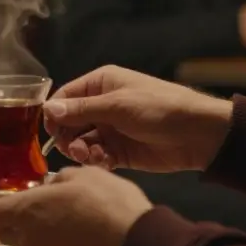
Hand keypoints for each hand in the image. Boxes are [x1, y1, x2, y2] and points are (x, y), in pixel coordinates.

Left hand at [0, 167, 152, 245]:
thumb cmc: (109, 202)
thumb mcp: (85, 174)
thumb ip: (60, 179)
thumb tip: (54, 187)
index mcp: (26, 211)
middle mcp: (28, 240)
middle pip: (7, 231)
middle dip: (13, 220)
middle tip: (34, 209)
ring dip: (40, 236)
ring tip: (67, 225)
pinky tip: (81, 244)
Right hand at [44, 65, 233, 171]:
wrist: (197, 134)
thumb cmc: (159, 108)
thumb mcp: (118, 106)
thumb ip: (82, 109)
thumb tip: (48, 109)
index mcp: (101, 84)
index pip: (65, 97)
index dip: (54, 114)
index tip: (50, 131)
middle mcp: (102, 105)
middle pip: (69, 122)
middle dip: (67, 136)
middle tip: (73, 149)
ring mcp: (110, 129)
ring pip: (80, 142)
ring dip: (80, 151)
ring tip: (91, 156)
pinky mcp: (119, 151)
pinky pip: (96, 156)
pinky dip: (95, 161)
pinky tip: (104, 162)